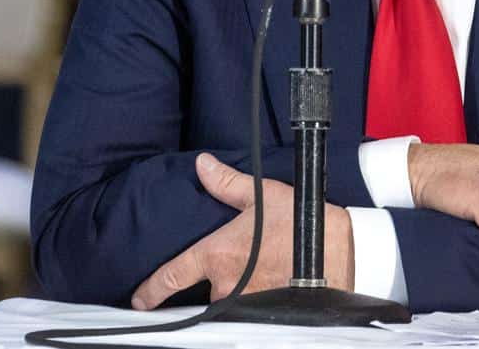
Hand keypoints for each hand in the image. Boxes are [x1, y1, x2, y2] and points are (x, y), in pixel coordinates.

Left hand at [132, 153, 353, 310]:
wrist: (338, 253)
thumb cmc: (299, 222)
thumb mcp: (262, 195)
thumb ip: (227, 183)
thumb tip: (202, 165)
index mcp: (217, 254)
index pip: (173, 275)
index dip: (151, 290)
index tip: (140, 300)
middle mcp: (225, 283)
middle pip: (202, 291)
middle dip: (211, 281)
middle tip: (229, 266)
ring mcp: (244, 303)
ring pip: (224, 301)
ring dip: (231, 290)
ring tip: (250, 274)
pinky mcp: (263, 313)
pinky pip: (244, 309)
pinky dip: (247, 300)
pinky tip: (261, 287)